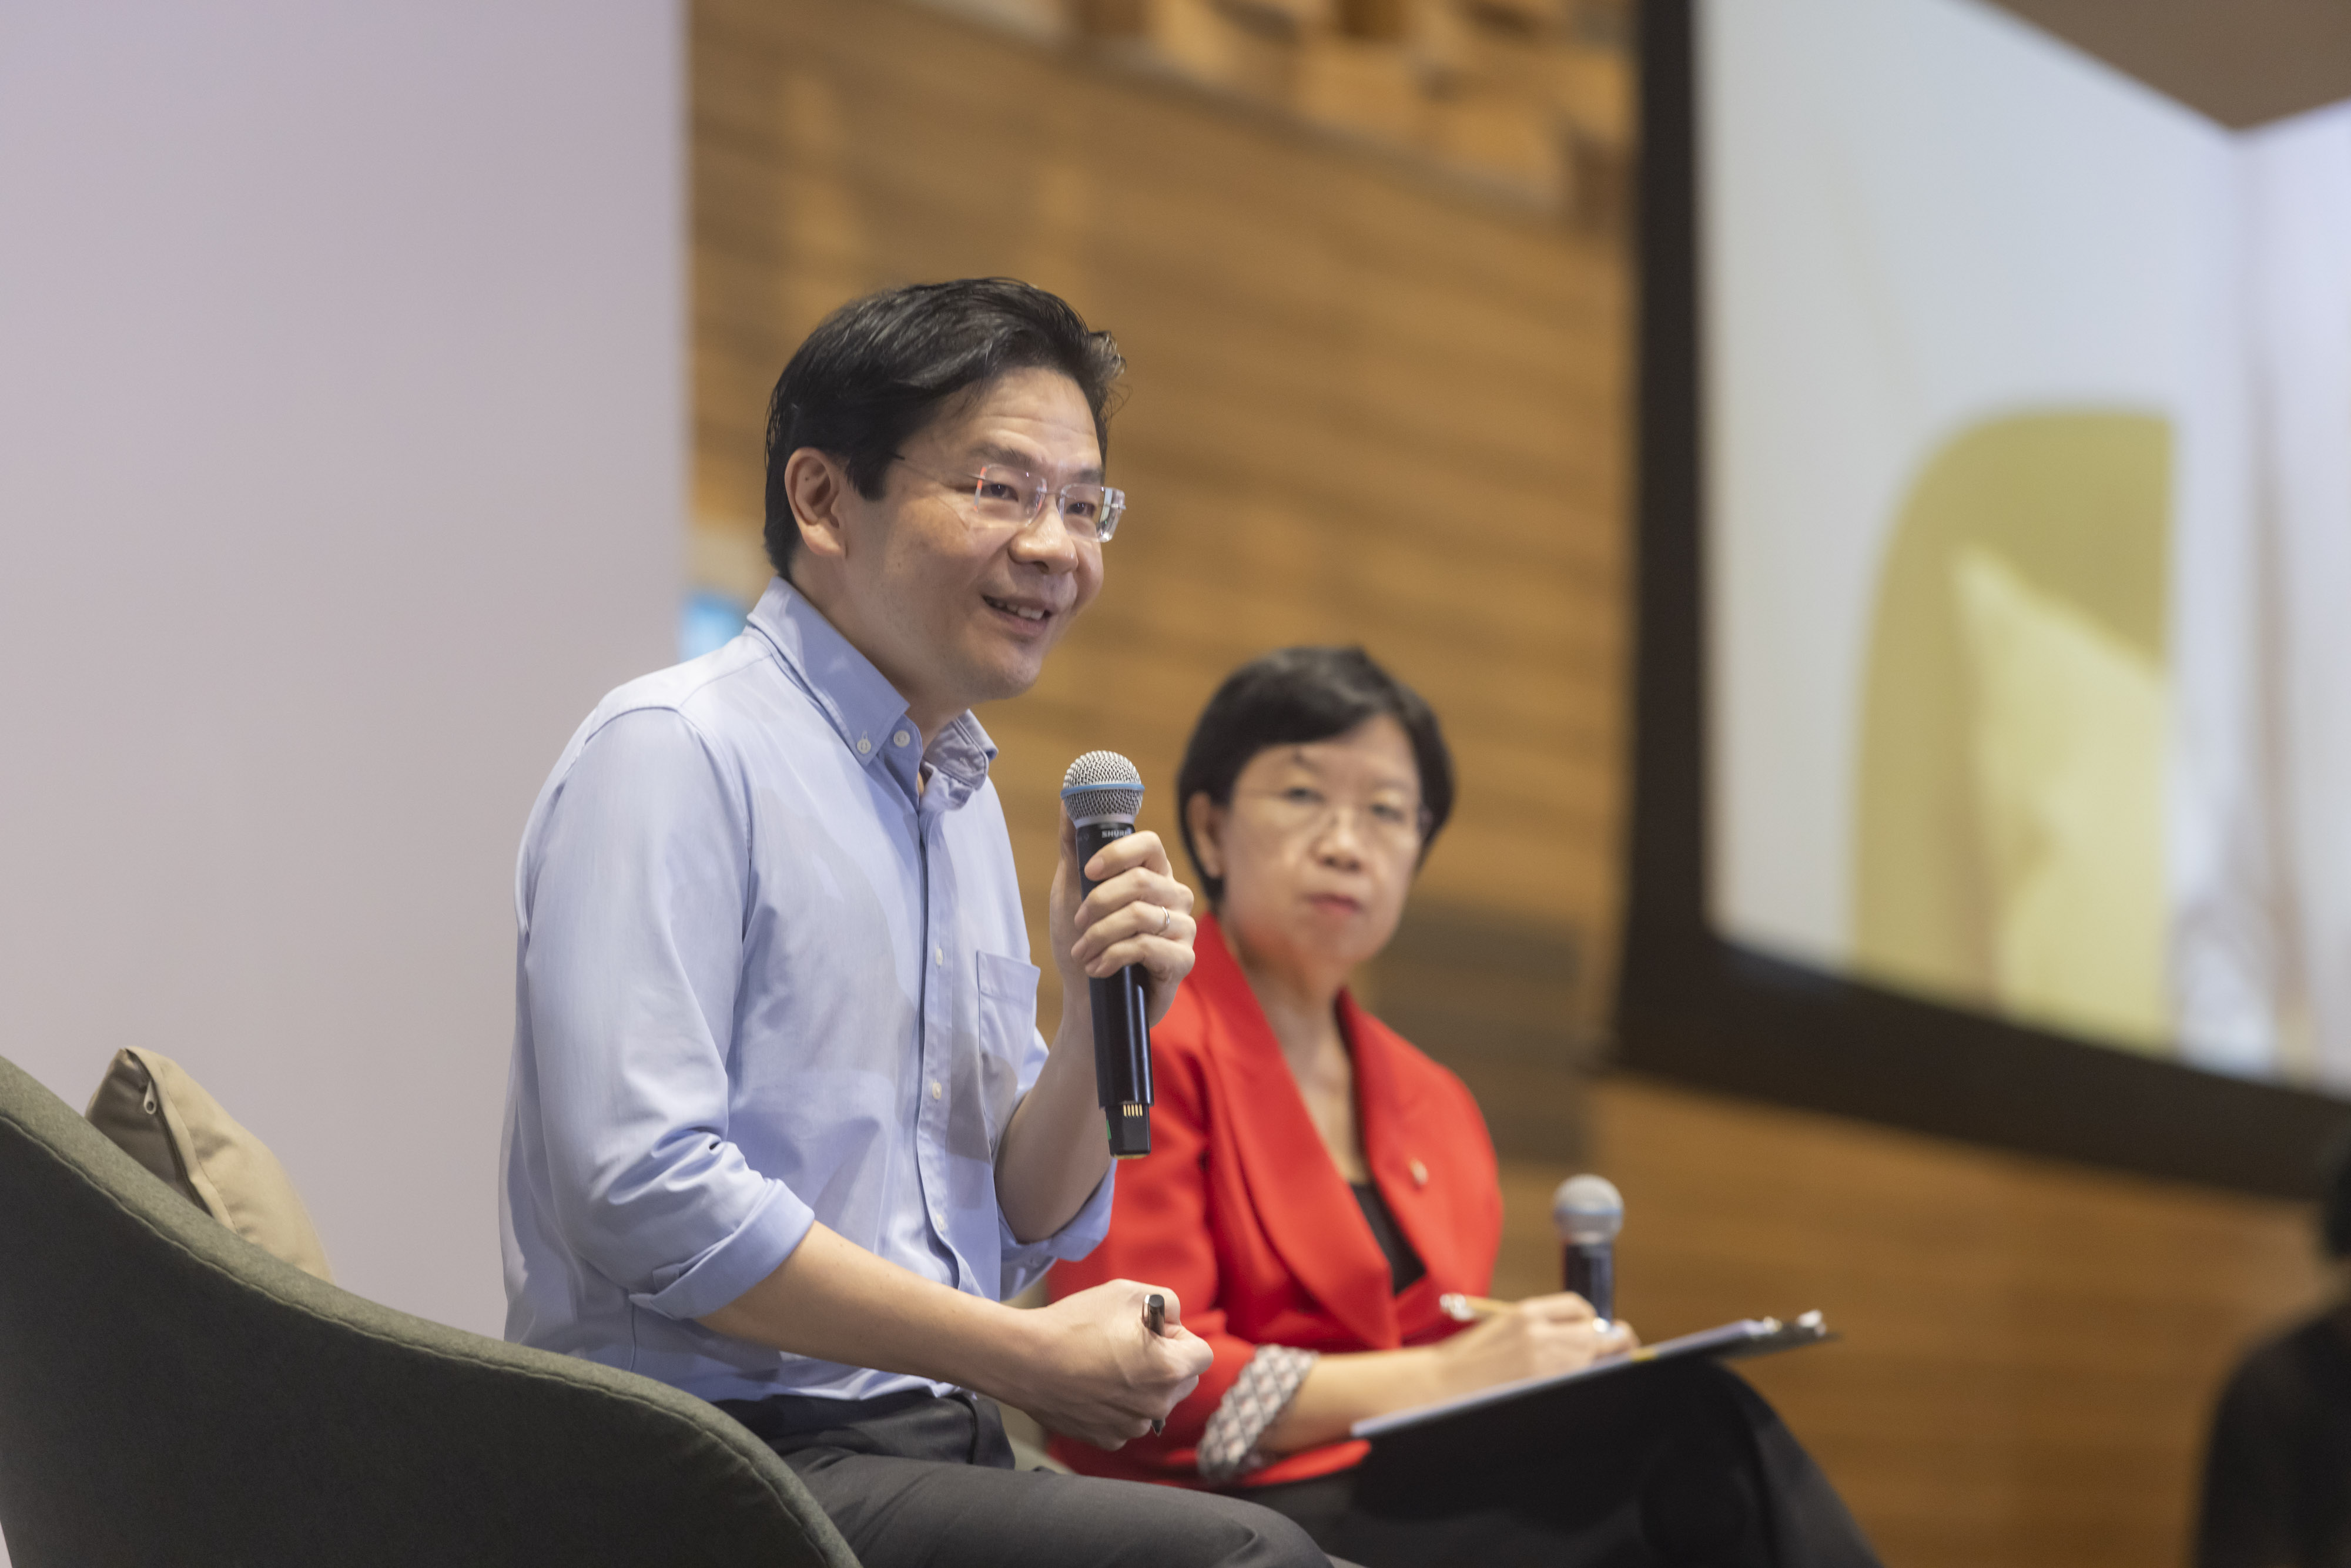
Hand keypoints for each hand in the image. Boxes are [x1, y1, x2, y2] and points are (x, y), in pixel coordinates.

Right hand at [999, 1279, 1209, 1448]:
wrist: (1025, 1361)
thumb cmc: (1076, 1323)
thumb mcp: (1128, 1293)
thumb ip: (1168, 1303)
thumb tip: (1174, 1321)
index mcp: (1169, 1368)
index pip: (1201, 1354)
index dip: (1179, 1338)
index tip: (1154, 1331)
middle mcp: (1157, 1404)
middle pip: (1181, 1381)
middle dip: (1165, 1363)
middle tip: (1129, 1345)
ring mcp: (1132, 1427)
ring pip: (1153, 1402)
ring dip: (1141, 1387)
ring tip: (1104, 1365)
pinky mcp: (1107, 1439)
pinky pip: (1126, 1421)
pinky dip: (1116, 1407)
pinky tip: (1091, 1386)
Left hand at [1050, 804, 1196, 1027]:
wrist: (1088, 1001)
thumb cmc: (1083, 943)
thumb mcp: (1071, 893)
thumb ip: (1074, 848)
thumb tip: (1068, 798)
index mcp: (1153, 874)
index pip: (1150, 844)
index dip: (1118, 853)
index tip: (1088, 871)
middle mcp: (1175, 896)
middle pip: (1140, 881)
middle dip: (1098, 903)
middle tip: (1078, 922)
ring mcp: (1183, 929)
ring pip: (1140, 916)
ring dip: (1100, 934)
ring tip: (1083, 951)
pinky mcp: (1182, 961)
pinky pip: (1147, 947)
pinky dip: (1113, 956)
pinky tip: (1098, 968)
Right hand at [1429, 1293, 1636, 1398]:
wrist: (1440, 1383)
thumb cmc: (1466, 1359)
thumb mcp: (1502, 1327)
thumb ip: (1538, 1328)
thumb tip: (1578, 1339)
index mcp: (1526, 1312)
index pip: (1578, 1308)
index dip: (1591, 1319)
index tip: (1594, 1330)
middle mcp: (1540, 1334)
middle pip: (1596, 1335)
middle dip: (1611, 1343)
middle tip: (1620, 1351)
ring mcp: (1543, 1363)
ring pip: (1592, 1360)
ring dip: (1599, 1365)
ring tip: (1595, 1371)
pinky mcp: (1543, 1387)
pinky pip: (1579, 1381)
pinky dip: (1585, 1382)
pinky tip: (1578, 1386)